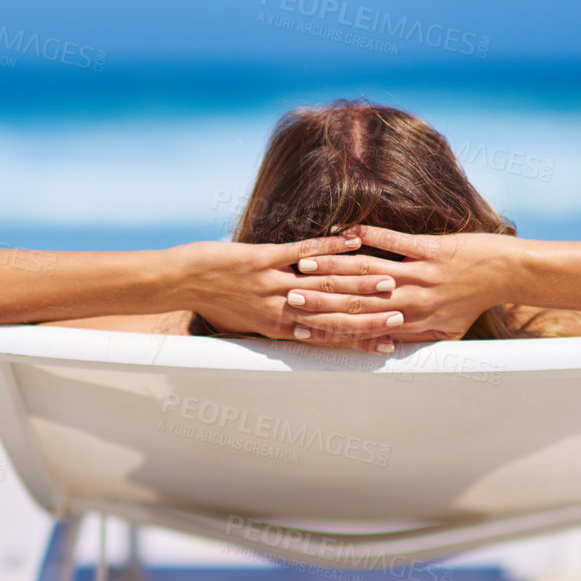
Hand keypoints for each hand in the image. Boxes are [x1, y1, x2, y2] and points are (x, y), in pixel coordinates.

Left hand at [174, 235, 407, 350]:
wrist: (179, 282)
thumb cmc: (209, 302)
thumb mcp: (244, 324)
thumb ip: (273, 325)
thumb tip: (296, 328)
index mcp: (278, 326)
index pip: (328, 336)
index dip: (360, 338)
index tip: (389, 341)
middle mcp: (280, 309)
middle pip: (333, 313)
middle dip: (369, 314)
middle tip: (402, 314)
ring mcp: (272, 284)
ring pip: (324, 285)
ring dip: (359, 281)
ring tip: (389, 279)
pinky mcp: (261, 259)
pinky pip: (302, 253)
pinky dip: (330, 247)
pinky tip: (354, 239)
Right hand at [278, 225, 519, 342]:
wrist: (507, 274)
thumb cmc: (475, 302)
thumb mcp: (447, 331)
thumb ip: (417, 339)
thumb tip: (388, 345)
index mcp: (413, 322)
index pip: (362, 325)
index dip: (330, 325)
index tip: (300, 324)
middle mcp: (413, 301)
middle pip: (357, 300)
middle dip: (320, 297)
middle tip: (288, 294)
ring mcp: (421, 274)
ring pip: (369, 271)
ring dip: (335, 266)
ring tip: (306, 263)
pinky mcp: (431, 249)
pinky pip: (395, 242)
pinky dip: (370, 236)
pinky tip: (346, 231)